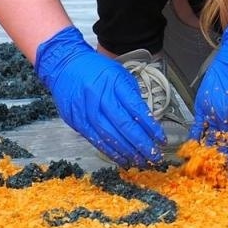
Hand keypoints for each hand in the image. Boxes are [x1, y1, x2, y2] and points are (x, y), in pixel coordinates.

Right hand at [34, 25, 163, 167]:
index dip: (151, 128)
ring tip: (140, 161)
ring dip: (127, 152)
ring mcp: (87, 110)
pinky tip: (121, 158)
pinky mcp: (77, 120)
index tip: (161, 140)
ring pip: (110, 136)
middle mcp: (101, 98)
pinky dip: (110, 151)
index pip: (137, 110)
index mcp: (115, 84)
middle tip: (154, 157)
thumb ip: (132, 97)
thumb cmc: (97, 70)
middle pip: (125, 126)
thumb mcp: (120, 75)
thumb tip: (146, 121)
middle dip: (142, 144)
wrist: (66, 65)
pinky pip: (96, 140)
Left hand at [190, 17, 227, 171]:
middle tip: (207, 182)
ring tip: (194, 173)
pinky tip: (185, 151)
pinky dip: (192, 139)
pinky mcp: (204, 105)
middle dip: (216, 165)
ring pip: (208, 140)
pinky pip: (197, 126)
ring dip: (202, 155)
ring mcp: (215, 113)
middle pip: (222, 148)